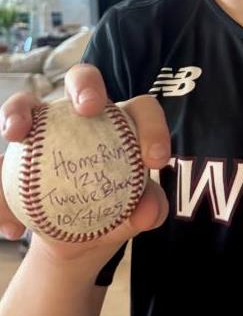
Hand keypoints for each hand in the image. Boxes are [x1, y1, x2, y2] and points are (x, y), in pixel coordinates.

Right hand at [0, 64, 169, 269]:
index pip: (141, 108)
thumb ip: (149, 208)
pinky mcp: (15, 152)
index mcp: (121, 121)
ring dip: (17, 111)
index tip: (155, 161)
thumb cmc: (114, 210)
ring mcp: (42, 126)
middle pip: (82, 78)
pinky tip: (13, 228)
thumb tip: (148, 211)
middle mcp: (80, 112)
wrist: (76, 237)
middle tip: (88, 108)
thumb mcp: (135, 213)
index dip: (152, 125)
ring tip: (15, 133)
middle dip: (85, 85)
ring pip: (25, 103)